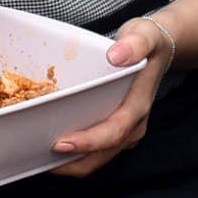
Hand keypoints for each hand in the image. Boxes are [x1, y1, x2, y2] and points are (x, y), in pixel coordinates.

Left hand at [52, 15, 176, 177]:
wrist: (160, 50)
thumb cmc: (148, 42)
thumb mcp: (144, 34)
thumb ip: (134, 43)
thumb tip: (117, 56)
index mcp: (137, 107)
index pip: (113, 132)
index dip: (87, 142)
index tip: (60, 145)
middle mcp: (133, 125)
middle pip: (101, 156)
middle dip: (71, 163)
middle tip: (37, 158)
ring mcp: (126, 131)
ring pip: (97, 158)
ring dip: (70, 162)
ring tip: (38, 157)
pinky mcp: (117, 130)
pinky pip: (95, 150)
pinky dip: (75, 153)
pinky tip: (51, 145)